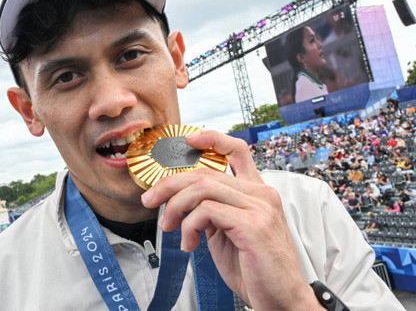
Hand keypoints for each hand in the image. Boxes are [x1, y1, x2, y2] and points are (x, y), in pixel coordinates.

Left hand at [140, 130, 320, 309]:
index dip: (212, 139)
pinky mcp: (253, 225)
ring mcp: (259, 208)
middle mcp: (261, 194)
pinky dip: (188, 226)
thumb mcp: (229, 234)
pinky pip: (206, 211)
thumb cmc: (256, 270)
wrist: (283, 301)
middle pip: (205, 172)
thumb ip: (213, 212)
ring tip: (168, 226)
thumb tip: (182, 201)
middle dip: (169, 184)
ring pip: (202, 188)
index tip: (188, 140)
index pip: (237, 150)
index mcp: (257, 193)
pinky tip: (189, 244)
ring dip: (174, 206)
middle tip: (150, 200)